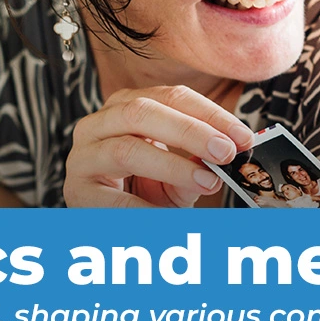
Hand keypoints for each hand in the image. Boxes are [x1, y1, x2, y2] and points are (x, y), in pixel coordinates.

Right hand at [64, 86, 253, 206]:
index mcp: (125, 106)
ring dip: (173, 166)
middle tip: (226, 152)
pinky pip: (115, 199)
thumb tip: (229, 151)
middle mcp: (98, 124)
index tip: (242, 136)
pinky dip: (149, 209)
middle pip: (143, 112)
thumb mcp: (178, 170)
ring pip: (126, 149)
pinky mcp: (77, 191)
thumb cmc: (145, 189)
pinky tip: (174, 215)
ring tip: (207, 181)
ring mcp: (83, 157)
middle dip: (190, 131)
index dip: (210, 114)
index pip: (171, 97)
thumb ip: (200, 159)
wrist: (107, 223)